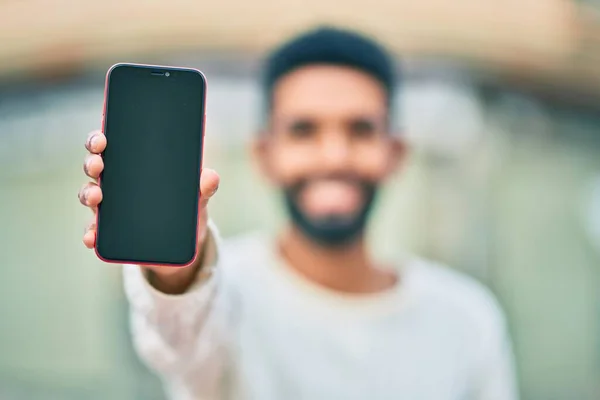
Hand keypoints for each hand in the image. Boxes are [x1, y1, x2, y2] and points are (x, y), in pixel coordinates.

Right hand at [79, 129, 219, 289]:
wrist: (183, 243)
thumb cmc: (186, 207)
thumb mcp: (197, 196)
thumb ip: (204, 186)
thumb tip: (211, 176)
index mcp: (133, 164)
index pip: (110, 145)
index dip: (99, 139)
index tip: (102, 138)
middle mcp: (116, 182)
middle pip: (95, 166)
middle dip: (92, 163)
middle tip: (98, 165)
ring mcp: (110, 207)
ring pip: (90, 195)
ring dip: (88, 194)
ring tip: (96, 198)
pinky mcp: (110, 232)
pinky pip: (94, 231)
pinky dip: (91, 233)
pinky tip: (93, 237)